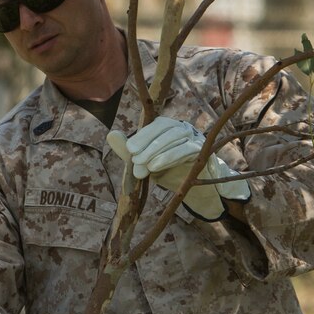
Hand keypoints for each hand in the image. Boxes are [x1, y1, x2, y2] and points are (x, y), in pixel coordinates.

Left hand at [107, 117, 249, 220]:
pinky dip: (171, 157)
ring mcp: (195, 137)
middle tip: (135, 159)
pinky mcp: (203, 149)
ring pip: (176, 138)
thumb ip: (129, 150)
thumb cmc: (166, 170)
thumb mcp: (144, 161)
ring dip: (158, 151)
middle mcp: (182, 127)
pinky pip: (187, 149)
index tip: (129, 150)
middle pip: (166, 129)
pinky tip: (157, 166)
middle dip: (148, 144)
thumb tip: (110, 135)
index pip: (155, 125)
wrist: (192, 188)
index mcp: (168, 126)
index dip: (142, 136)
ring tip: (145, 166)